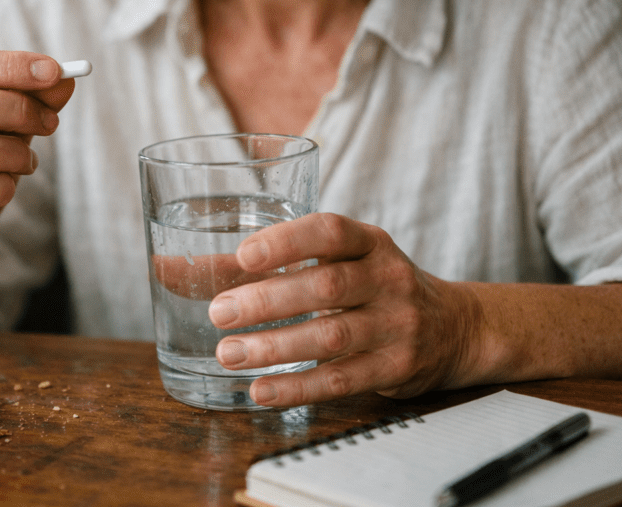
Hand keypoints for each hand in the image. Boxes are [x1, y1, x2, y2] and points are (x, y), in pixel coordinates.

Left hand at [207, 213, 482, 405]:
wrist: (452, 328)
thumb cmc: (370, 287)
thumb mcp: (330, 263)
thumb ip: (253, 265)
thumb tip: (169, 266)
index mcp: (368, 242)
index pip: (330, 231)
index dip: (287, 241)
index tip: (243, 254)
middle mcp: (387, 277)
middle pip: (326, 287)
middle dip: (268, 300)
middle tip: (220, 313)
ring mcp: (397, 324)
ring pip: (332, 336)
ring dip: (275, 347)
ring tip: (228, 354)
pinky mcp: (397, 367)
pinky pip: (343, 379)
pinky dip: (298, 387)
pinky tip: (261, 390)